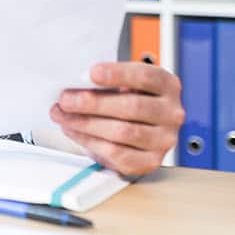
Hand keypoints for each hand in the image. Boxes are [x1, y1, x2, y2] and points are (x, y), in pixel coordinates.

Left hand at [49, 61, 183, 177]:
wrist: (138, 128)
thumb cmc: (126, 100)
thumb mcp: (121, 83)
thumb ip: (105, 82)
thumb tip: (74, 85)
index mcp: (166, 85)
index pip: (145, 77)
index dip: (117, 74)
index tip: (92, 73)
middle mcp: (171, 113)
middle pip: (132, 107)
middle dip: (92, 103)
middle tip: (66, 99)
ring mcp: (164, 139)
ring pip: (122, 132)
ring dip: (86, 123)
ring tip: (63, 116)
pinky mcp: (151, 161)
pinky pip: (117, 154)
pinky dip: (90, 141)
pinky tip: (74, 132)